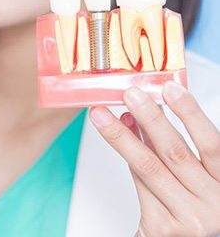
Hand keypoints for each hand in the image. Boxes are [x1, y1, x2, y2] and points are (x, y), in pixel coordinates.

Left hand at [89, 81, 219, 236]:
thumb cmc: (195, 206)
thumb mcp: (198, 176)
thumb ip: (174, 148)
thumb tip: (142, 114)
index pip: (212, 144)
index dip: (190, 113)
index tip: (169, 88)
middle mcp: (213, 204)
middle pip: (175, 152)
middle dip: (149, 118)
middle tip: (130, 94)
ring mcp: (188, 218)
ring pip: (149, 166)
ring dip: (122, 136)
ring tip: (102, 115)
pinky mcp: (162, 228)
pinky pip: (139, 184)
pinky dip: (126, 158)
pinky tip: (117, 137)